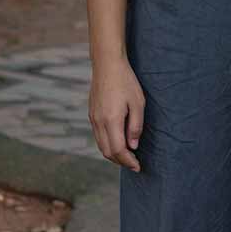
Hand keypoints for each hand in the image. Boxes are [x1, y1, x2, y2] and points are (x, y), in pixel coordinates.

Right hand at [89, 56, 144, 172]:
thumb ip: (136, 126)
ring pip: (101, 145)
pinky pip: (98, 136)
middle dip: (121, 161)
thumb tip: (133, 146)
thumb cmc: (126, 82)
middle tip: (134, 164)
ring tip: (128, 156)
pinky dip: (108, 145)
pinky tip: (118, 143)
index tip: (138, 166)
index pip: (118, 150)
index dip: (128, 161)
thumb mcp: (138, 103)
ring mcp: (93, 118)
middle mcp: (99, 122)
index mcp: (111, 120)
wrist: (107, 65)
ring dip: (114, 154)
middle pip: (108, 152)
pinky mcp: (92, 114)